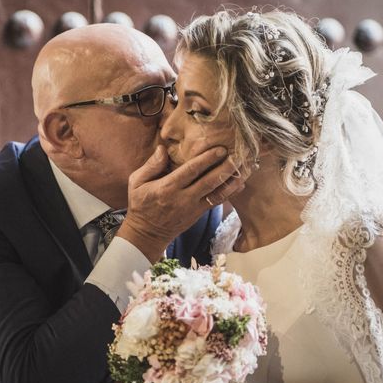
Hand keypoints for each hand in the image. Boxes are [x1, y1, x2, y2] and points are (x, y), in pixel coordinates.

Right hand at [117, 144, 246, 261]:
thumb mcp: (136, 183)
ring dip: (232, 180)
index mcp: (168, 188)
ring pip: (217, 193)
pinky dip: (230, 193)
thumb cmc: (140, 205)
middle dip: (225, 167)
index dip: (207, 159)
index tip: (220, 148)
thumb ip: (150, 165)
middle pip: (209, 181)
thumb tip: (162, 149)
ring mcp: (193, 208)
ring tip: (246, 167)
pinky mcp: (198, 214)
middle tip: (239, 155)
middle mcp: (183, 198)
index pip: (191, 170)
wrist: (147, 233)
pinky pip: (217, 202)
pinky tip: (240, 183)